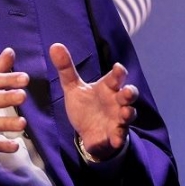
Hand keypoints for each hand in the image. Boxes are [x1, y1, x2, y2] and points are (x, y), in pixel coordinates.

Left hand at [50, 42, 137, 159]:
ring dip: (128, 113)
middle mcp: (116, 101)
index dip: (118, 72)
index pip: (116, 77)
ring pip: (129, 114)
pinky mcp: (115, 135)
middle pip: (128, 94)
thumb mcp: (73, 87)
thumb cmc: (85, 105)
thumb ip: (66, 68)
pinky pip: (120, 136)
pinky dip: (118, 137)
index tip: (118, 68)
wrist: (87, 131)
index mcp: (107, 87)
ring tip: (125, 113)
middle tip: (127, 92)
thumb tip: (55, 46)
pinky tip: (115, 139)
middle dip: (130, 93)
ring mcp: (117, 119)